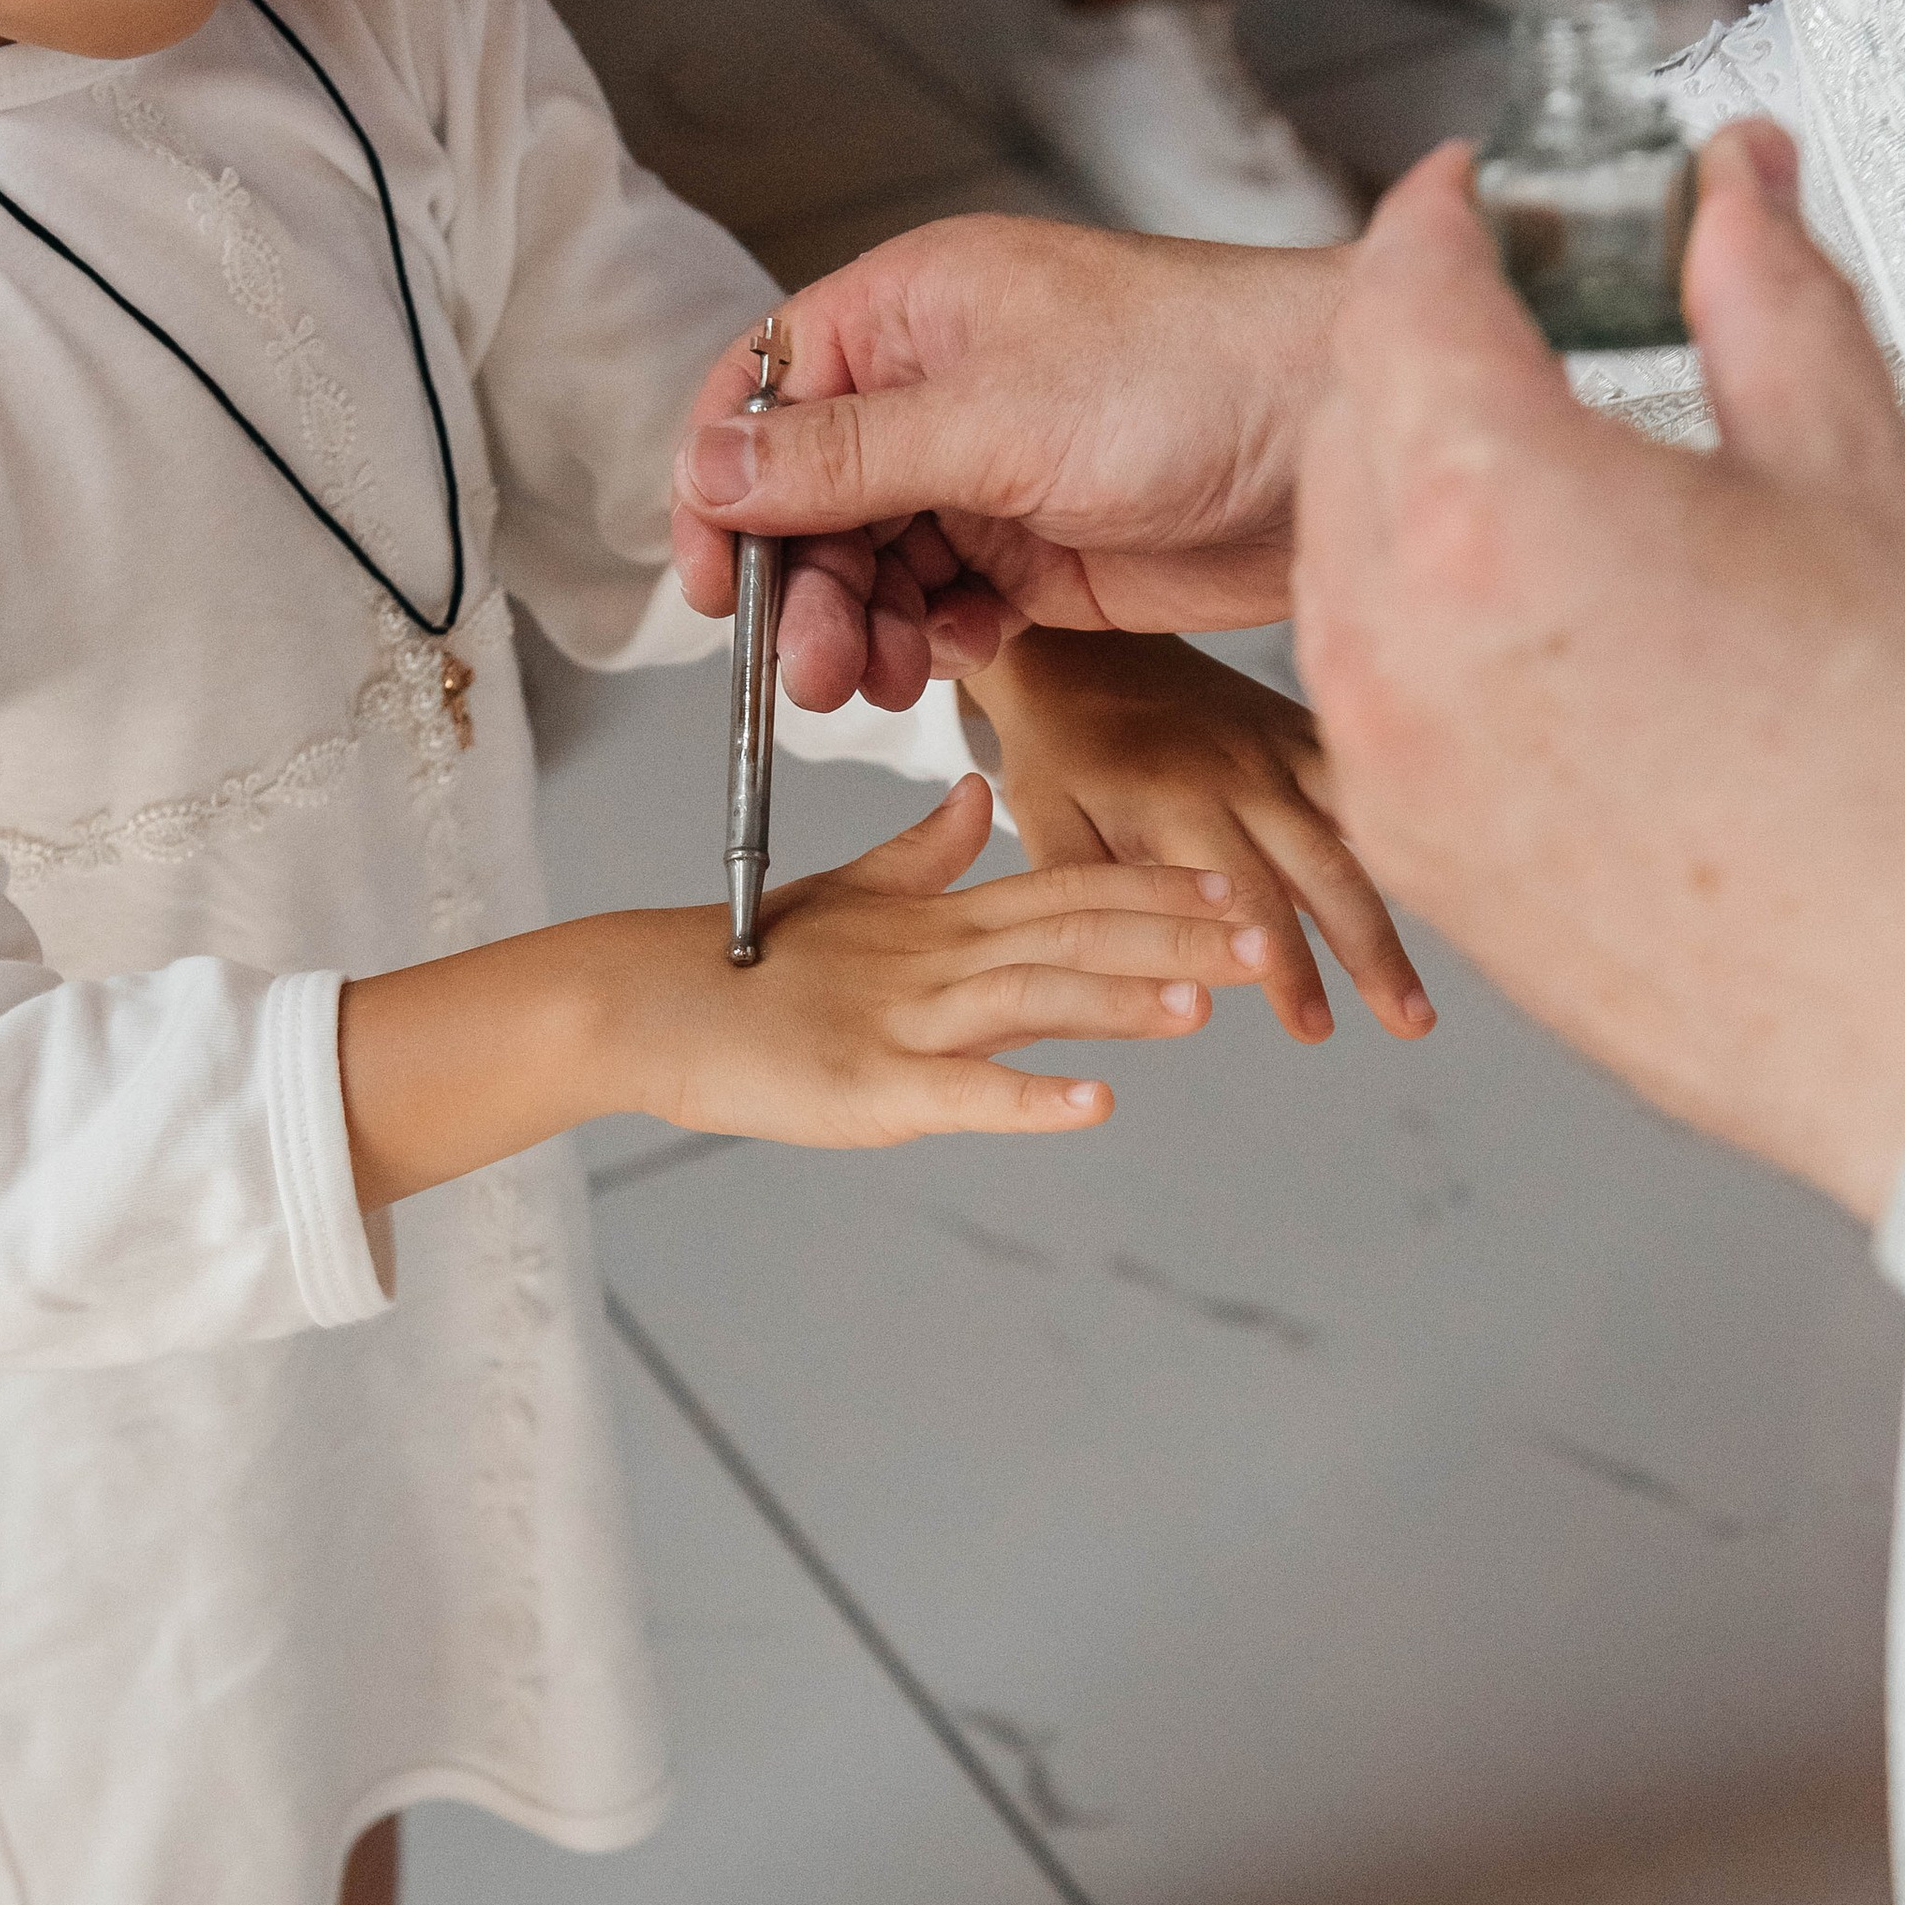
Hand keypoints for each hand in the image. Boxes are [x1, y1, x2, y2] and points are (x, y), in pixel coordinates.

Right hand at [340, 776, 1271, 1202]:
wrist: (640, 1001)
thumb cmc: (743, 958)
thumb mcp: (846, 896)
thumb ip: (922, 855)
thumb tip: (981, 797)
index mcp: (936, 917)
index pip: (1066, 886)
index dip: (1154, 885)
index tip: (1237, 882)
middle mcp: (932, 959)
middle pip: (1071, 934)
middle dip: (1172, 937)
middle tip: (1264, 937)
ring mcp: (901, 1022)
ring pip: (1028, 999)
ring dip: (1119, 1001)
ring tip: (1205, 1005)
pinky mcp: (865, 1088)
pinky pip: (959, 1094)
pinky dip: (1027, 1099)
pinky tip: (1096, 1107)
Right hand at [671, 216, 1343, 708]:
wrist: (1344, 433)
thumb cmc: (1196, 373)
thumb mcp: (994, 415)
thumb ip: (846, 457)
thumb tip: (710, 469)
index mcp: (910, 313)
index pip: (763, 395)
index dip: (723, 491)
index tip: (716, 589)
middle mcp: (939, 389)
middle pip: (810, 501)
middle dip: (802, 590)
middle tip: (815, 674)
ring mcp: (990, 472)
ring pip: (873, 564)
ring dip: (862, 628)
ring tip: (883, 678)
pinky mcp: (1042, 548)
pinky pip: (947, 604)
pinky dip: (937, 639)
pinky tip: (963, 653)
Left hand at [968, 630, 1433, 1043]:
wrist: (1078, 645)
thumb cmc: (1057, 751)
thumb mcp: (1046, 822)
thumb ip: (1091, 895)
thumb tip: (1130, 973)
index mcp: (1181, 806)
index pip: (1248, 902)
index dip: (1284, 968)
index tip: (1313, 1028)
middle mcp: (1245, 777)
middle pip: (1328, 875)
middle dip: (1372, 953)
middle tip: (1409, 1024)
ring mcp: (1281, 749)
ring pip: (1360, 831)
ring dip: (1407, 898)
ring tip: (1435, 955)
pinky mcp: (1299, 729)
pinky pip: (1362, 778)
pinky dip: (1404, 819)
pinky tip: (1455, 866)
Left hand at [1294, 124, 1904, 1220]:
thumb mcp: (1848, 467)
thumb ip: (1763, 294)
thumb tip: (1732, 199)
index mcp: (1493, 506)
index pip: (1403, 294)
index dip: (1438, 219)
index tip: (1464, 198)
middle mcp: (1402, 637)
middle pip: (1350, 421)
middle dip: (1419, 347)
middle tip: (1507, 316)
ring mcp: (1391, 758)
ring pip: (1340, 563)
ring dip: (1405, 492)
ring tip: (1524, 478)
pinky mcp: (1414, 850)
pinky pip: (1365, 693)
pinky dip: (1415, 629)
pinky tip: (1519, 628)